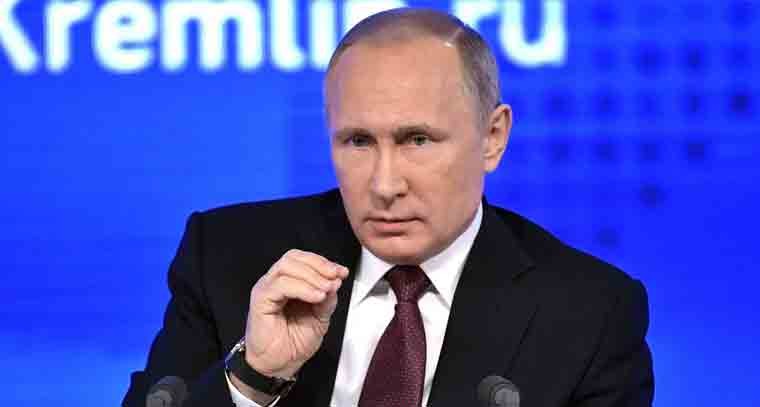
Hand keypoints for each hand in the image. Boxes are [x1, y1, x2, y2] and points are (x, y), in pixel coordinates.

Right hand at [244, 249, 348, 378]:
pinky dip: (302, 288)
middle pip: (294, 257)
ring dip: (312, 276)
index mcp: (288, 282)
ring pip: (287, 267)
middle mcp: (275, 281)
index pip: (303, 260)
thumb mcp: (320, 317)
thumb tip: (335, 281)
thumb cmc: (294, 342)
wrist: (279, 365)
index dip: (323, 262)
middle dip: (319, 265)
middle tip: (335, 278)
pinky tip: (316, 297)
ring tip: (326, 289)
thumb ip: (327, 299)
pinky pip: (281, 285)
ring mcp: (266, 289)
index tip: (341, 272)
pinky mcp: (260, 300)